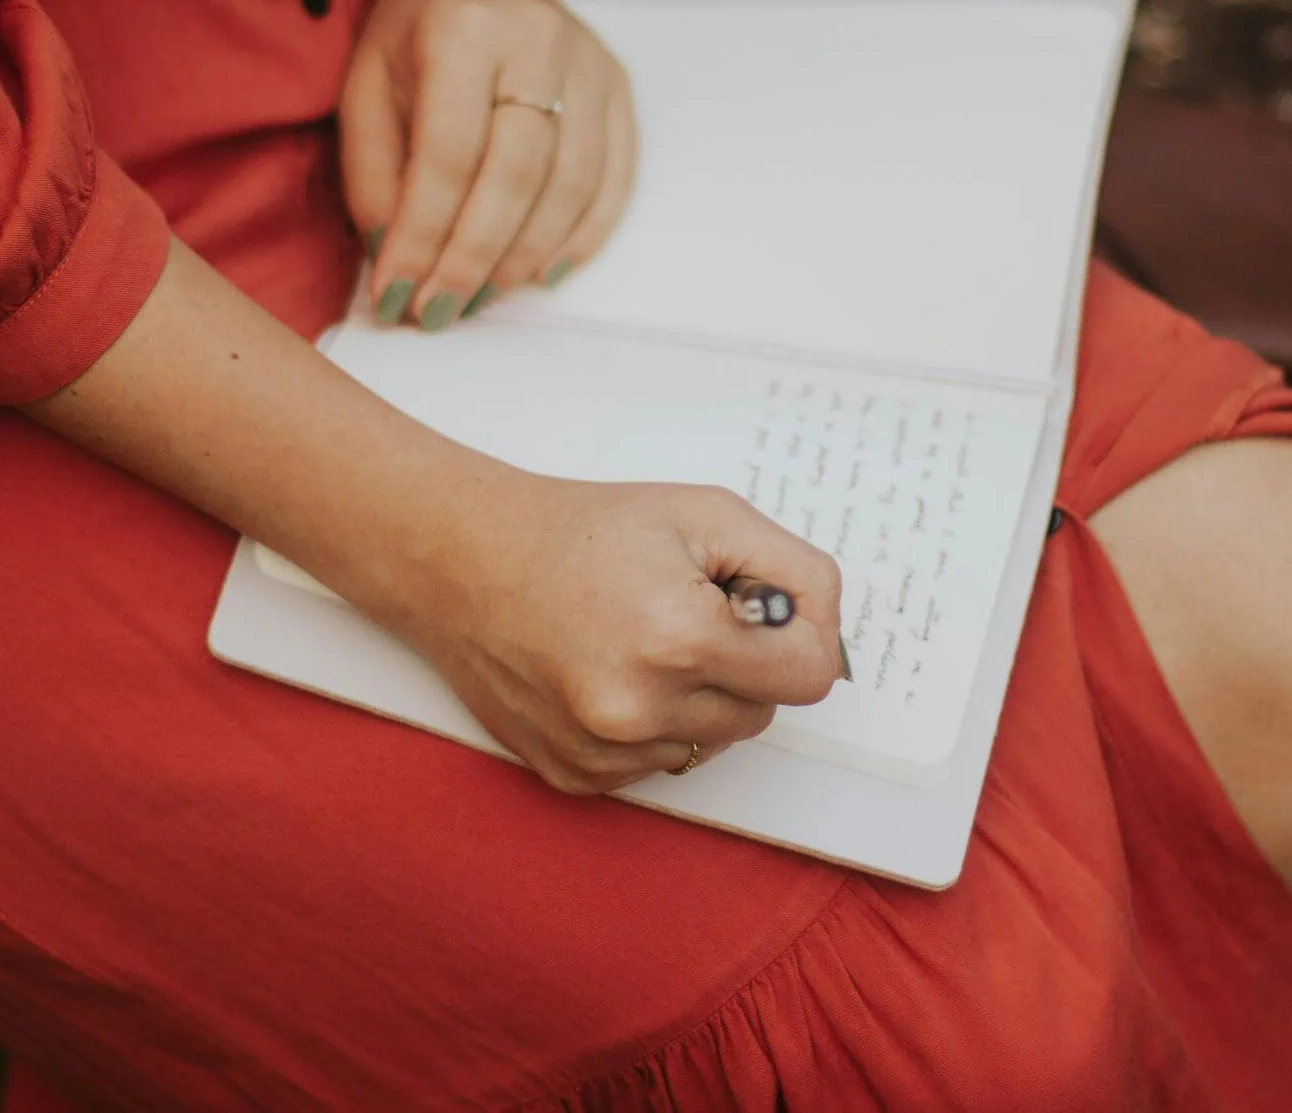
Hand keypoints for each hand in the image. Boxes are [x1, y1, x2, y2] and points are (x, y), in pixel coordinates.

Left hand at [339, 0, 636, 329]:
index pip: (448, 157)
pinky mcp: (618, 87)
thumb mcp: (365, 88)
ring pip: (570, 185)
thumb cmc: (414, 34)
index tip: (399, 295)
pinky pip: (613, 178)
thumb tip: (396, 257)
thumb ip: (373, 173)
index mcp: (462, 30)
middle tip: (442, 311)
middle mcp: (537, 40)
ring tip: (482, 298)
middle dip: (474, 258)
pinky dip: (581, 236)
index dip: (423, 237)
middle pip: (516, 176)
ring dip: (524, 257)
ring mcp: (589, 63)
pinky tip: (543, 273)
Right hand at [373, 474, 843, 792]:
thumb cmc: (584, 530)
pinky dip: (650, 724)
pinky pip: (657, 763)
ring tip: (639, 640)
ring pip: (711, 742)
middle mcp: (640, 710)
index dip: (799, 636)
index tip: (762, 609)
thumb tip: (826, 631)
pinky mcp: (576, 777)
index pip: (810, 677)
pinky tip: (607, 671)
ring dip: (696, 698)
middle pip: (762, 712)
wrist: (464, 562)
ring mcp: (604, 753)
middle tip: (687, 611)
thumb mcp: (706, 515)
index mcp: (679, 638)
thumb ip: (794, 571)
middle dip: (743, 664)